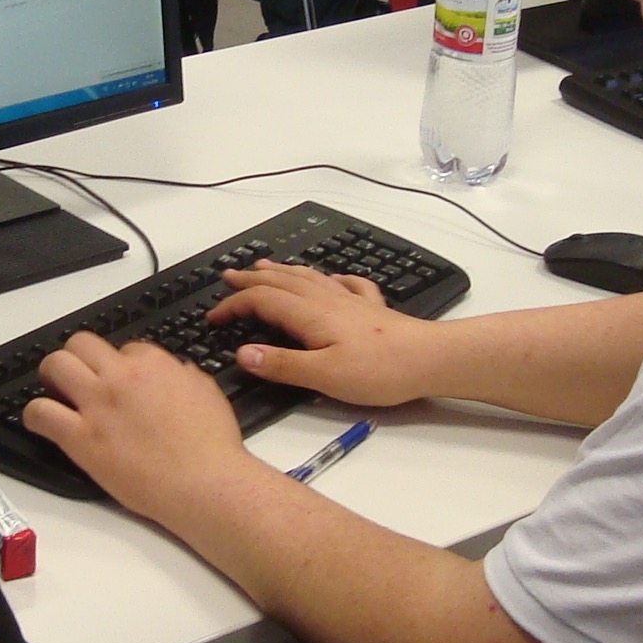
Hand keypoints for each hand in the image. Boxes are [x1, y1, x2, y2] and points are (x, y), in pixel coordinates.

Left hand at [24, 332, 261, 519]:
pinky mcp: (81, 438)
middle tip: (78, 376)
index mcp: (153, 364)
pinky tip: (40, 422)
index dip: (120, 364)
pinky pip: (41, 413)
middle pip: (81, 343)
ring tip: (56, 392)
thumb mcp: (208, 393)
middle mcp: (121, 377)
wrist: (205, 483)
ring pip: (55, 366)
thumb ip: (186, 376)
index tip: (119, 380)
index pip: (124, 348)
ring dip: (52, 376)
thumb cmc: (212, 446)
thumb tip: (177, 372)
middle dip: (78, 357)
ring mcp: (98, 405)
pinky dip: (35, 414)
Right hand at [205, 261, 442, 405]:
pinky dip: (331, 278)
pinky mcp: (372, 310)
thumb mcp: (322, 376)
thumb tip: (242, 353)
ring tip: (265, 266)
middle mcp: (328, 301)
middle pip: (282, 282)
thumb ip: (281, 364)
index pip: (262, 302)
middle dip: (252, 278)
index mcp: (311, 316)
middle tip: (228, 275)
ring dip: (282, 271)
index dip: (234, 306)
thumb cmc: (379, 370)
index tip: (213, 317)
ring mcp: (351, 302)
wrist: (429, 359)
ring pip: (309, 278)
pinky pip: (347, 285)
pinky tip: (332, 279)